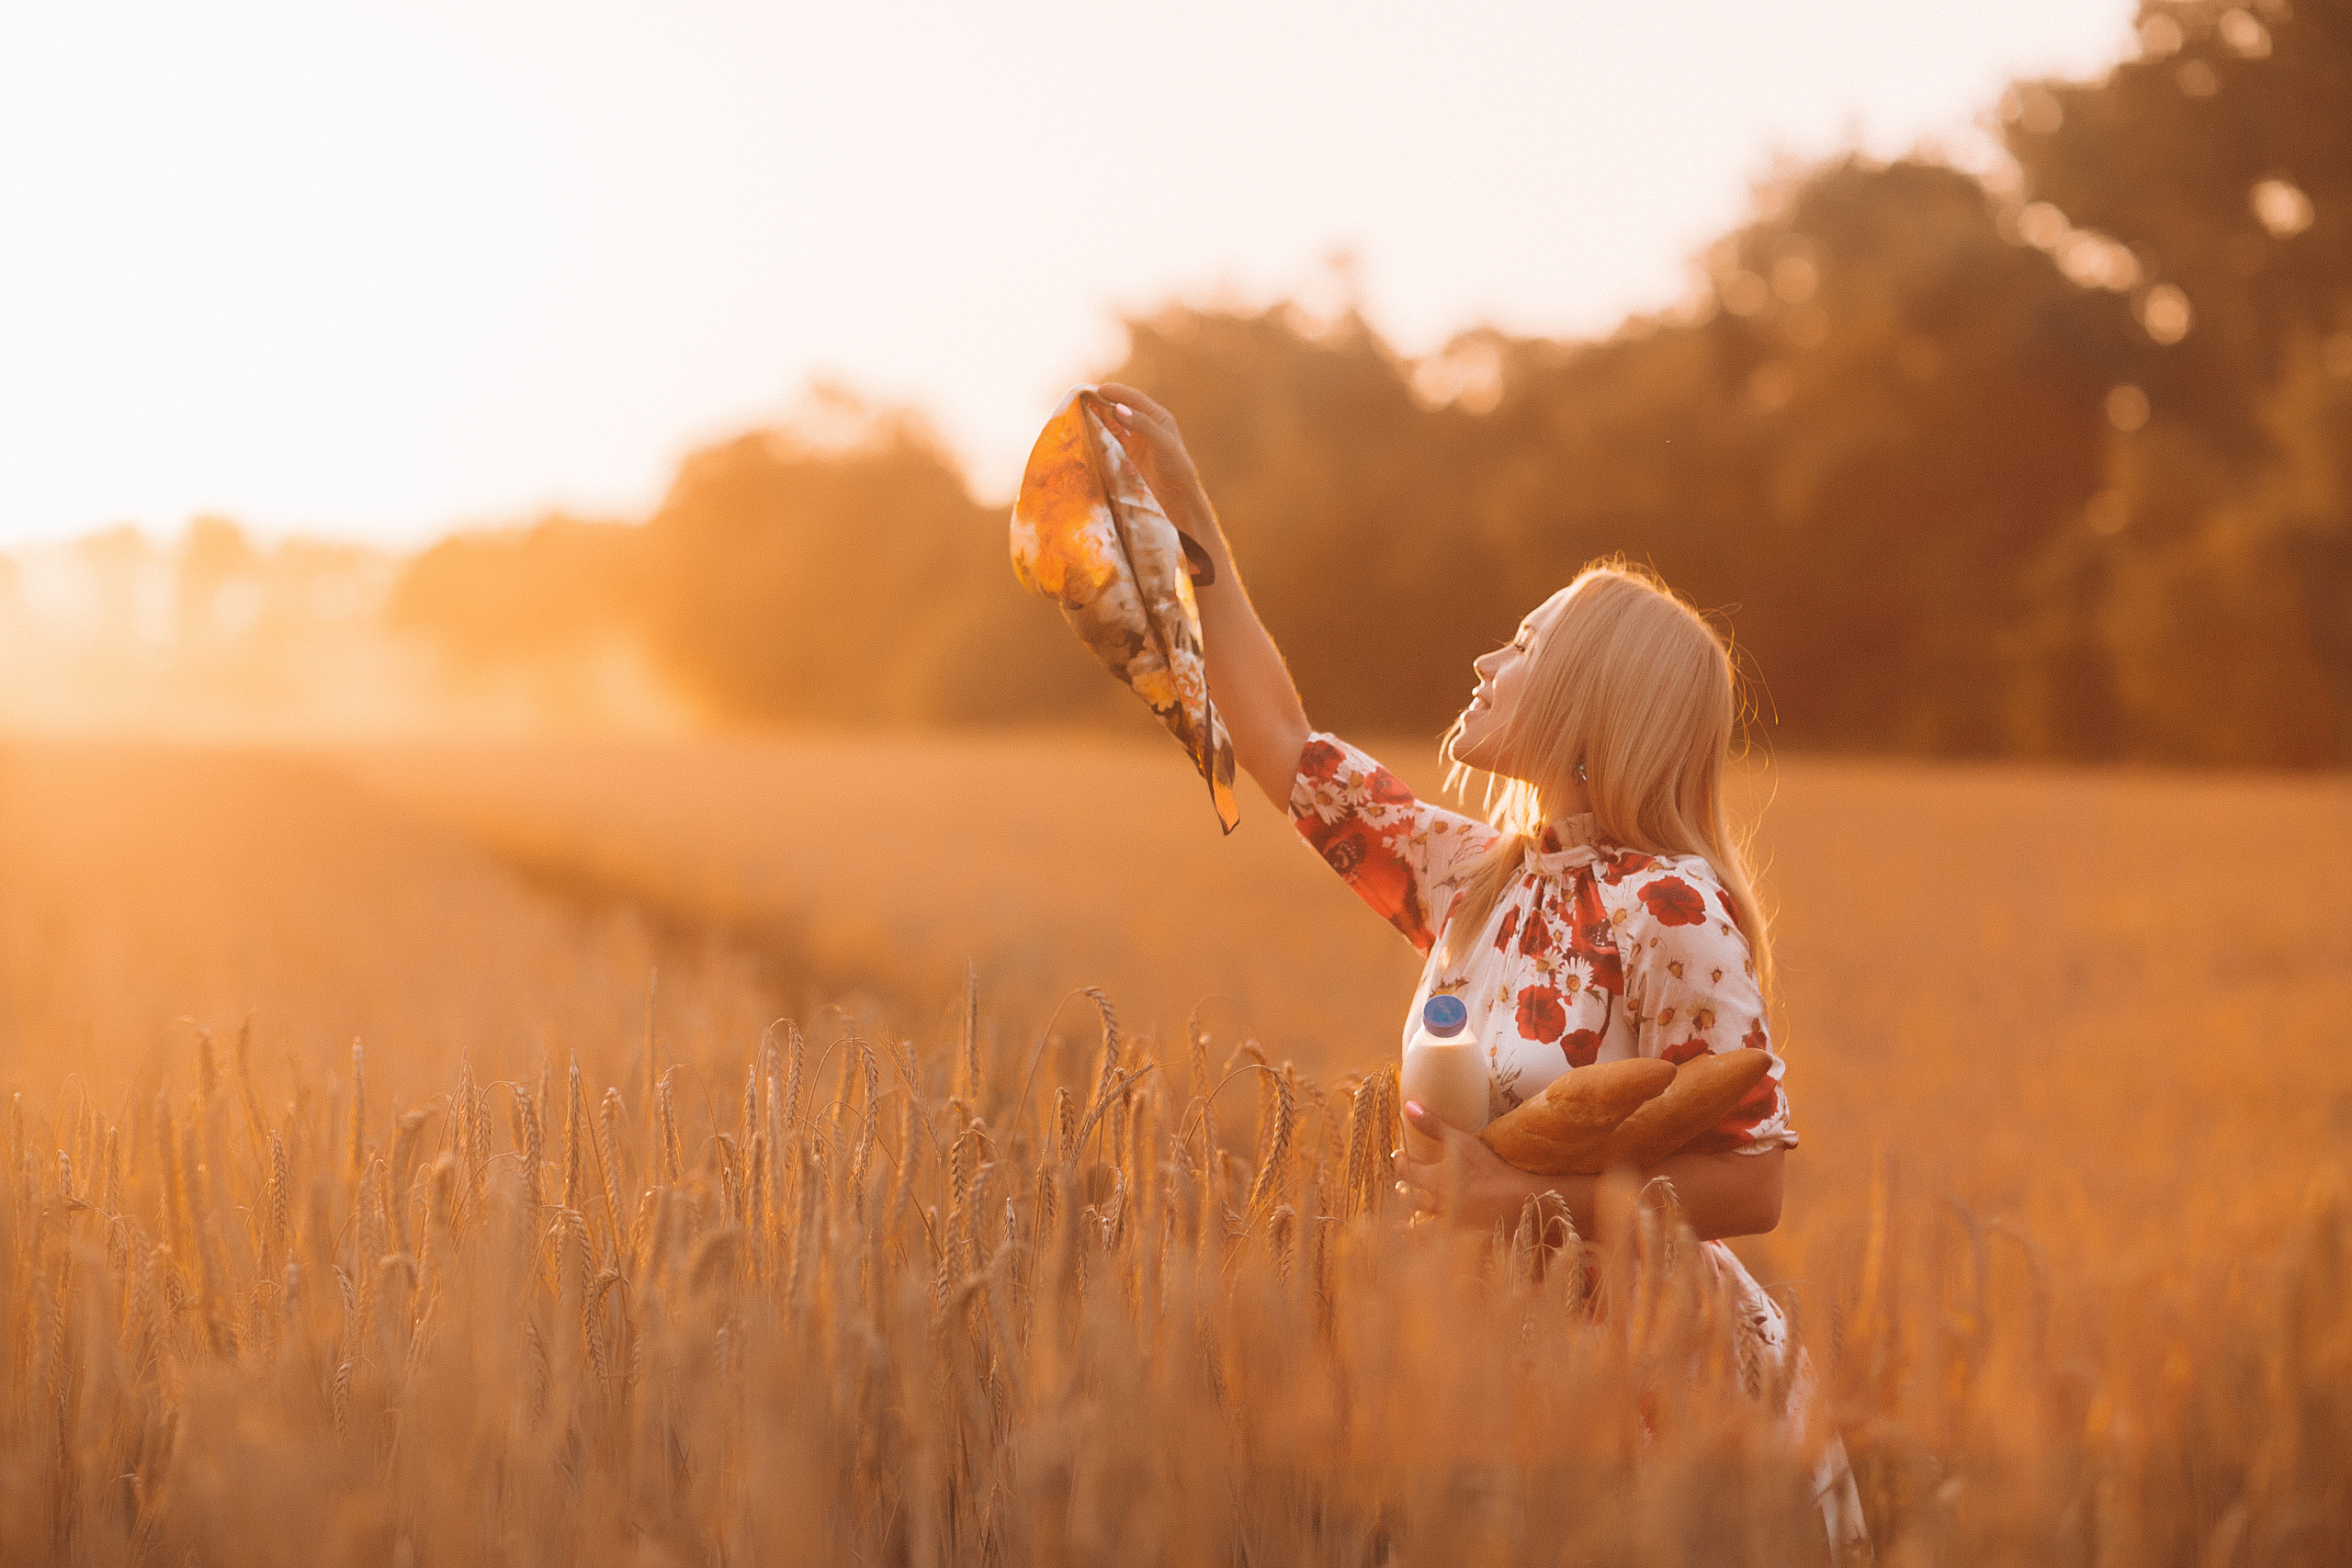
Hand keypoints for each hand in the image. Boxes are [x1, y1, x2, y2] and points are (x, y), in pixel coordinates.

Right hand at [1095, 382, 1215, 539]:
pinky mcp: (1129, 456)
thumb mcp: (1162, 443)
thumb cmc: (1176, 467)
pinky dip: (1101, 433)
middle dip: (1106, 401)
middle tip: (1084, 397)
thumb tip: (1117, 408)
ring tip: (1082, 410)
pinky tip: (1090, 432)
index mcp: (1158, 417)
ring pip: (1116, 423)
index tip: (1098, 389)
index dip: (1117, 392)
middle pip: (1123, 407)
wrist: (1178, 498)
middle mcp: (1147, 426)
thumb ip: (1142, 424)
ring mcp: (1137, 441)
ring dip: (1101, 416)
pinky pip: (1113, 439)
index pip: (1134, 398)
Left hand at [1393, 1100, 1586, 1231]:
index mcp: (1433, 1179)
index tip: (1401, 1155)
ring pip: (1417, 1222)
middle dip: (1403, 1187)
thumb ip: (1433, 1124)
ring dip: (1409, 1214)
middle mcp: (1436, 1203)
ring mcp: (1448, 1222)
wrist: (1517, 1200)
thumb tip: (1408, 1105)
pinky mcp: (1460, 1235)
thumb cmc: (1490, 1168)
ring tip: (1403, 1209)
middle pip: (1408, 1197)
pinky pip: (1433, 1240)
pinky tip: (1417, 1238)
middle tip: (1403, 1180)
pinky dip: (1422, 1238)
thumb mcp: (1461, 1141)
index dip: (1401, 1162)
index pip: (1406, 1171)